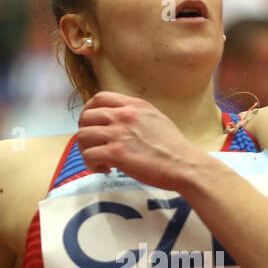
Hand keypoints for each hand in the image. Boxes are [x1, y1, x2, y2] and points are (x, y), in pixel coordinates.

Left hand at [75, 91, 204, 189]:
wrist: (184, 164)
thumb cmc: (174, 147)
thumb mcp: (156, 118)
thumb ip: (136, 115)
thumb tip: (120, 121)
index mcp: (134, 105)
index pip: (99, 98)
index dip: (89, 110)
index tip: (91, 124)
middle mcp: (123, 115)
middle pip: (86, 116)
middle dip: (84, 132)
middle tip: (93, 146)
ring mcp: (118, 133)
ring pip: (82, 136)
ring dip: (85, 150)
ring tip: (98, 160)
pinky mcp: (116, 153)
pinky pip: (89, 155)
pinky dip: (92, 164)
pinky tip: (106, 169)